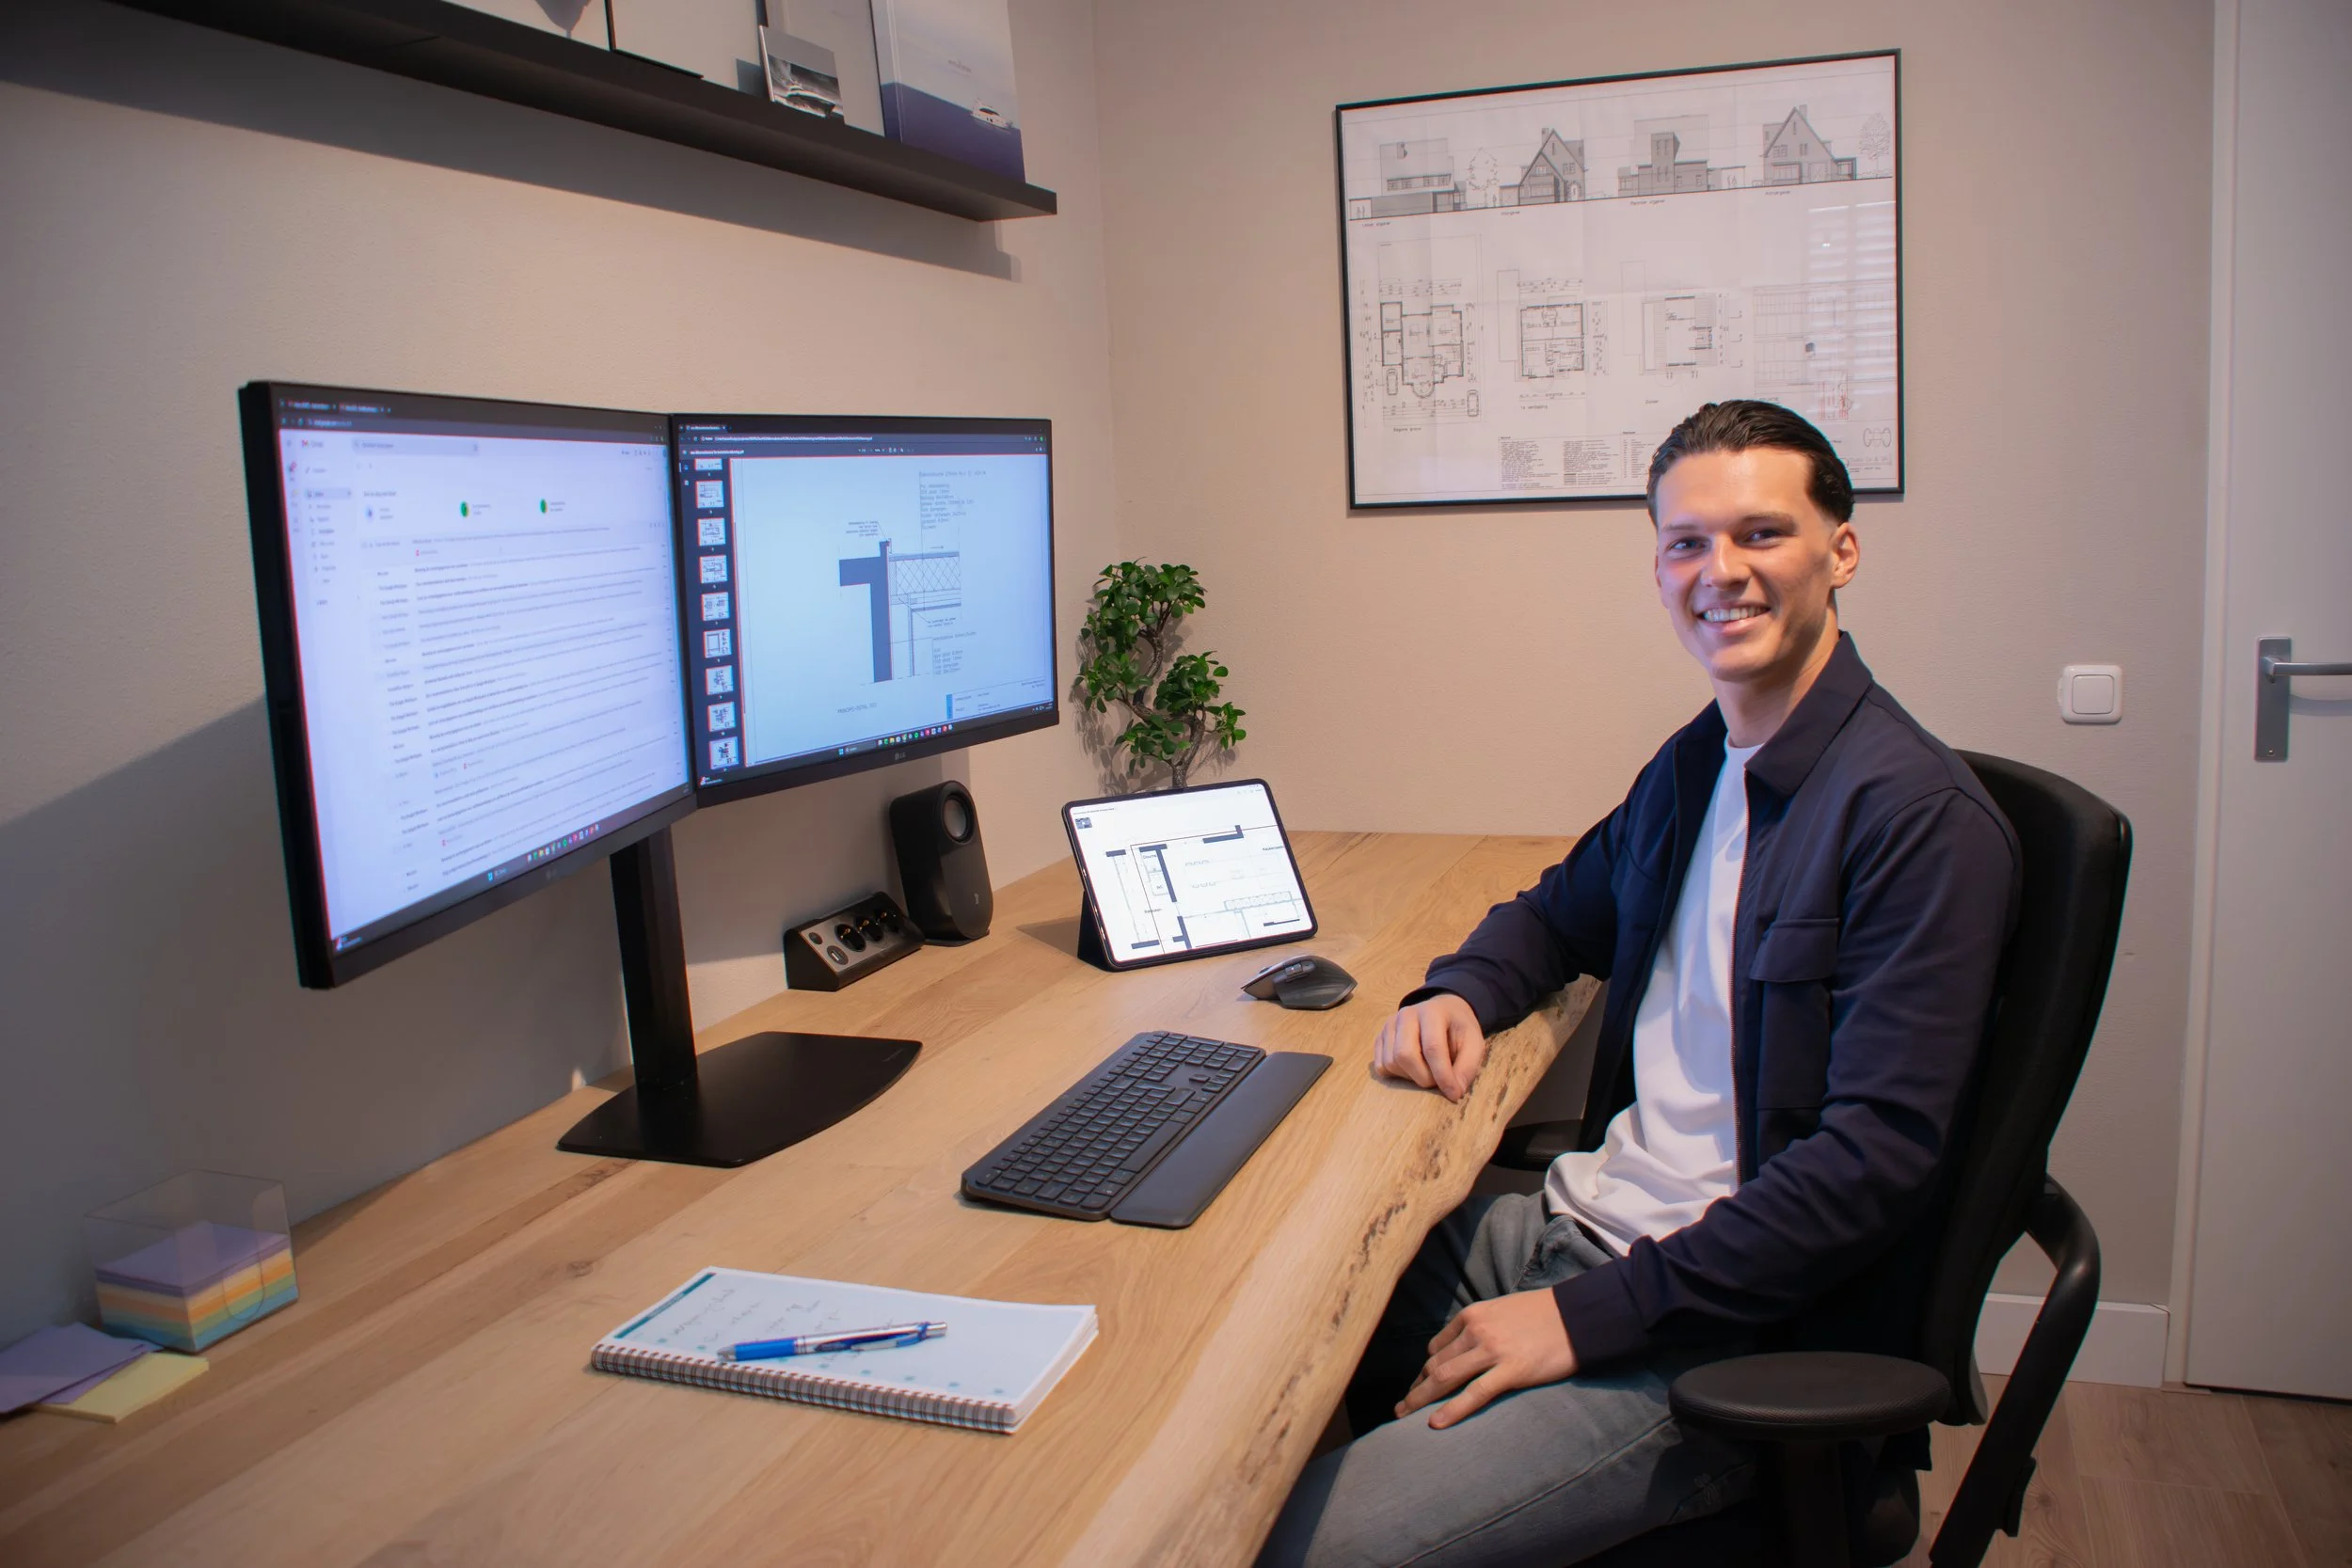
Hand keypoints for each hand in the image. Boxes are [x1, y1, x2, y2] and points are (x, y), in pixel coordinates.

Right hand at [1373, 993, 1488, 1101]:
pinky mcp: (1379, 1037)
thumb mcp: (1474, 1044)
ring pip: (1391, 1062)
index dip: (1442, 1074)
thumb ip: (1467, 1067)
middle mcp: (1406, 1014)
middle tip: (1438, 1081)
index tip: (1453, 1093)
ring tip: (1427, 1072)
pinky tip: (1412, 1069)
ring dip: (1411, 1077)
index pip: (1432, 1047)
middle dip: (1424, 1077)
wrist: (1443, 1012)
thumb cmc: (1458, 1030)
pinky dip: (1396, 1075)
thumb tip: (1454, 1092)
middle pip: (1405, 1055)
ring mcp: (1389, 1025)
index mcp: (1432, 1012)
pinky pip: (1380, 1066)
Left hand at [1396, 1289, 1579, 1428]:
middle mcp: (1476, 1331)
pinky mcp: (1512, 1370)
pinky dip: (1452, 1410)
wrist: (1578, 1314)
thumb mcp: (1502, 1310)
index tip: (1419, 1387)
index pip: (1437, 1347)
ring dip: (1421, 1399)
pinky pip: (1475, 1393)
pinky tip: (1435, 1424)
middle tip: (1401, 1408)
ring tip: (1405, 1417)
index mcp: (1472, 1315)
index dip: (1424, 1371)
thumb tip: (1461, 1348)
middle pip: (1435, 1364)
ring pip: (1445, 1377)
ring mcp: (1493, 1350)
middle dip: (1416, 1388)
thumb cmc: (1543, 1314)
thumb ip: (1480, 1327)